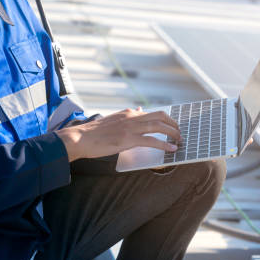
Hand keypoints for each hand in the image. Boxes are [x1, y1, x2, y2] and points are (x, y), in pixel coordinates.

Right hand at [56, 108, 179, 161]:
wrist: (80, 138)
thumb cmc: (95, 133)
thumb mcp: (113, 120)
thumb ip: (127, 116)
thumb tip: (138, 109)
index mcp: (128, 113)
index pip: (154, 113)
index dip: (167, 119)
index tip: (174, 126)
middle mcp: (131, 117)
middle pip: (161, 116)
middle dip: (174, 125)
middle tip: (180, 134)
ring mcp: (130, 127)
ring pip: (159, 127)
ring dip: (172, 134)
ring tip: (179, 141)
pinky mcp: (128, 139)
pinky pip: (152, 141)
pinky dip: (164, 145)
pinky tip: (172, 149)